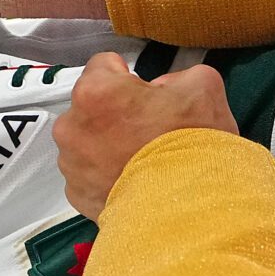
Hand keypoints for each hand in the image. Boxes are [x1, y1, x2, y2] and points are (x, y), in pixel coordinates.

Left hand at [52, 53, 238, 219]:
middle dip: (116, 113)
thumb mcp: (203, 87)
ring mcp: (72, 165)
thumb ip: (177, 76)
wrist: (191, 210)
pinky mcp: (78, 196)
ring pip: (88, 142)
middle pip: (92, 106)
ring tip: (144, 161)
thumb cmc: (191, 146)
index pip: (103, 65)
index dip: (129, 77)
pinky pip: (90, 175)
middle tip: (150, 131)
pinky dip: (107, 176)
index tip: (147, 94)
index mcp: (95, 92)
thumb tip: (163, 90)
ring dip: (108, 145)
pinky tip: (136, 182)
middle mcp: (71, 126)